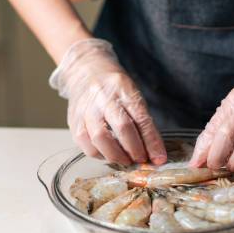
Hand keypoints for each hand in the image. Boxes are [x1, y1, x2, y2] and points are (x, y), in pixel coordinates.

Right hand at [50, 39, 166, 164]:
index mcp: (124, 90)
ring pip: (100, 138)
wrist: (86, 71)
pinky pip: (85, 144)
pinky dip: (99, 155)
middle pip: (122, 127)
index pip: (141, 118)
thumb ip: (142, 122)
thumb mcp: (133, 96)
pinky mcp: (74, 120)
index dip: (152, 141)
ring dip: (116, 156)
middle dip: (135, 150)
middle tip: (142, 160)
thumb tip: (153, 153)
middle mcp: (104, 98)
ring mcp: (86, 109)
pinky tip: (108, 155)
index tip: (159, 158)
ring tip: (126, 161)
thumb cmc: (114, 88)